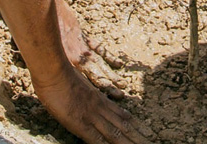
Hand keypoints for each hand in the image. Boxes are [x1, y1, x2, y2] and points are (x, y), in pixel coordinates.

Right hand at [33, 64, 151, 143]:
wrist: (53, 70)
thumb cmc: (60, 74)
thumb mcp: (78, 82)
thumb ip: (87, 92)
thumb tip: (89, 96)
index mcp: (99, 99)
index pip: (122, 114)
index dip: (135, 124)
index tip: (147, 131)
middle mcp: (100, 108)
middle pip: (123, 125)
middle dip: (138, 136)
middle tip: (152, 142)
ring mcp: (91, 116)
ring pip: (115, 133)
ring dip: (129, 143)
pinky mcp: (80, 123)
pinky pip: (96, 138)